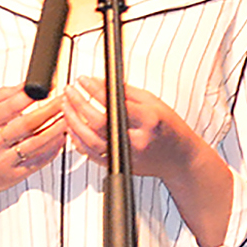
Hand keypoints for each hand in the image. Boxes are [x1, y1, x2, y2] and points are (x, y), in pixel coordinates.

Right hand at [0, 87, 65, 200]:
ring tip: (68, 119)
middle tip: (65, 101)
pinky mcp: (14, 175)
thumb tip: (27, 85)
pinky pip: (38, 161)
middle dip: (51, 111)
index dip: (34, 94)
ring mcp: (3, 160)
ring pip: (36, 144)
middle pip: (28, 124)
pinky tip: (60, 139)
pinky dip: (52, 150)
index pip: (12, 105)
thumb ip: (2, 96)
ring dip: (56, 130)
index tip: (50, 87)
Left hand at [62, 76, 236, 246]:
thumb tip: (102, 82)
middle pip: (99, 124)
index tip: (84, 80)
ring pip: (90, 142)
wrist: (179, 158)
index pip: (116, 104)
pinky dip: (79, 141)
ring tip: (67, 106)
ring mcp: (127, 156)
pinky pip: (91, 155)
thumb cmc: (169, 129)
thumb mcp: (154, 103)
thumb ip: (126, 93)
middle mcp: (137, 141)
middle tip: (70, 91)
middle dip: (79, 105)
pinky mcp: (119, 166)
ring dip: (74, 122)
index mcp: (149, 121)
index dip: (95, 90)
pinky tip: (73, 128)